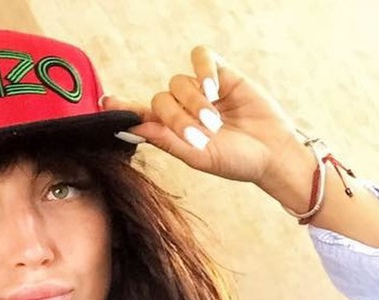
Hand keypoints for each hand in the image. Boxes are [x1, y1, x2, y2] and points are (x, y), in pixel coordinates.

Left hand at [102, 46, 315, 205]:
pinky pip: (200, 58)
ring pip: (179, 82)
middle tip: (201, 134)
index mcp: (174, 133)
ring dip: (195, 102)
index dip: (124, 109)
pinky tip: (215, 89)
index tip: (105, 103)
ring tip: (216, 121)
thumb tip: (134, 127)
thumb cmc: (237, 162)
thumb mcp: (199, 157)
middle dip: (177, 117)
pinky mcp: (221, 74)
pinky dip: (204, 71)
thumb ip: (167, 141)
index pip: (142, 116)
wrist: (273, 153)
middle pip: (160, 99)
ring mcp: (201, 91)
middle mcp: (183, 110)